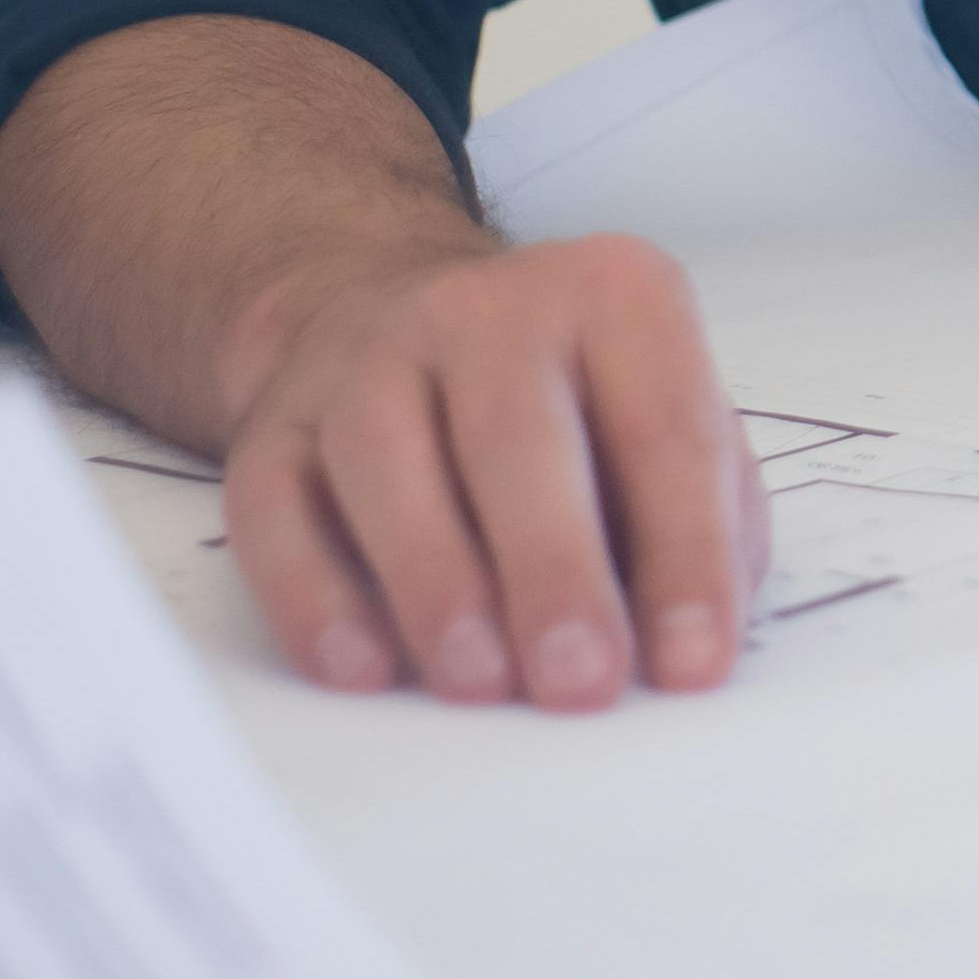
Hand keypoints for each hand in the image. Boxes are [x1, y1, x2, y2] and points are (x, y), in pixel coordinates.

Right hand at [211, 231, 763, 708]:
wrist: (391, 321)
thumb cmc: (567, 404)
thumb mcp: (661, 423)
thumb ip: (705, 518)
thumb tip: (687, 641)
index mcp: (615, 295)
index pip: (668, 429)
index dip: (688, 553)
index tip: (695, 666)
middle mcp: (486, 308)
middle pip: (519, 440)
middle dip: (556, 572)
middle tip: (583, 683)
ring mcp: (366, 359)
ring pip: (389, 467)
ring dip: (438, 587)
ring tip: (481, 683)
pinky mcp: (274, 427)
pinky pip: (277, 511)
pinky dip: (316, 597)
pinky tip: (364, 668)